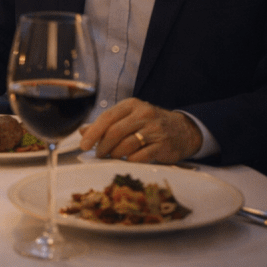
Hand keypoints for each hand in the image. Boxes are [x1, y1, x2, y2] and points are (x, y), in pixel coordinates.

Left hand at [78, 98, 201, 163]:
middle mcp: (143, 114)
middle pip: (115, 132)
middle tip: (98, 154)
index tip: (83, 146)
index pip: (107, 118)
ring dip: (115, 154)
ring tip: (113, 157)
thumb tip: (82, 131)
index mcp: (131, 105)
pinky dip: (130, 161)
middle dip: (102, 146)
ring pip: (126, 144)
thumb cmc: (150, 124)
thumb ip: (106, 124)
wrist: (184, 130)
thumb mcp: (128, 118)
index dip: (93, 133)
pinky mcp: (163, 145)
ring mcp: (154, 129)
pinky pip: (140, 156)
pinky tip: (128, 161)